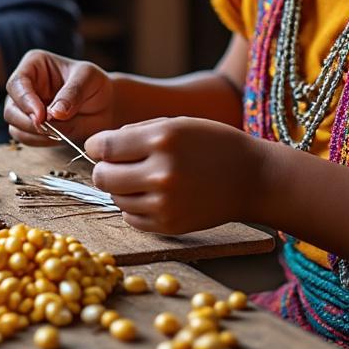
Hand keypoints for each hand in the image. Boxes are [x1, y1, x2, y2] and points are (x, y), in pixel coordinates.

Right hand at [3, 51, 115, 146]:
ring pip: (14, 126)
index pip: (17, 83)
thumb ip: (72, 93)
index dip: (25, 101)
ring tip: (60, 133)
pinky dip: (40, 142)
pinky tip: (58, 137)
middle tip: (51, 130)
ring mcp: (25, 108)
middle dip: (28, 122)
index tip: (42, 116)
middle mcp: (24, 86)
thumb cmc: (95, 85)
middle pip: (10, 108)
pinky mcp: (30, 126)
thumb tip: (54, 114)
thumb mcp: (88, 79)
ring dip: (35, 134)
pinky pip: (25, 139)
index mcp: (34, 65)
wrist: (105, 106)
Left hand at [85, 116, 263, 233]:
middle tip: (116, 165)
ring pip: (115, 198)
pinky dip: (134, 206)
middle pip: (102, 177)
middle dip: (104, 169)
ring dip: (120, 188)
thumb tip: (98, 147)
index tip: (101, 147)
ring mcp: (165, 203)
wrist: (252, 178)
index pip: (104, 147)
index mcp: (162, 139)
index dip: (97, 146)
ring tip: (141, 178)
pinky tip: (151, 195)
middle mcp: (161, 172)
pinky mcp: (169, 225)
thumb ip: (134, 132)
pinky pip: (130, 218)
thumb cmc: (211, 144)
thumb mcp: (175, 124)